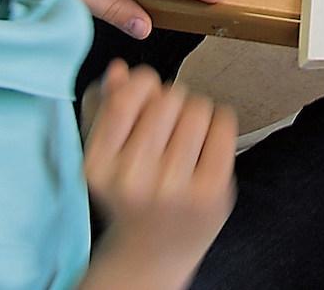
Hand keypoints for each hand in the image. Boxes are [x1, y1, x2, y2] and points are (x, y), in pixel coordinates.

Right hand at [82, 62, 237, 283]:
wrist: (152, 255)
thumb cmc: (128, 194)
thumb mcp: (104, 155)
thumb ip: (105, 107)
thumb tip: (119, 69)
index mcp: (99, 167)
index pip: (125, 100)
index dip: (143, 84)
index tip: (147, 94)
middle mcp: (134, 180)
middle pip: (168, 98)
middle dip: (171, 101)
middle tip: (168, 125)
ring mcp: (175, 189)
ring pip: (198, 107)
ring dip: (195, 112)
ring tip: (185, 136)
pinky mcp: (211, 193)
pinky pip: (224, 124)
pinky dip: (218, 123)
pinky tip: (206, 144)